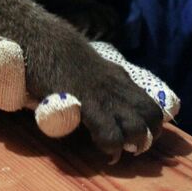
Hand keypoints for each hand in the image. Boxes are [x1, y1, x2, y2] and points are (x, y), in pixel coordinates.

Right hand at [0, 39, 179, 162]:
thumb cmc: (56, 53)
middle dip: (148, 136)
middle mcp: (117, 85)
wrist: (40, 38)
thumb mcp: (87, 65)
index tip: (138, 136)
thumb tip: (100, 100)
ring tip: (120, 151)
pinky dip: (111, 147)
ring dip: (133, 143)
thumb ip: (98, 81)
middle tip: (133, 147)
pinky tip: (104, 152)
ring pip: (137, 127)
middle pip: (151, 115)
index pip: (149, 103)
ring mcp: (104, 95)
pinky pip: (110, 134)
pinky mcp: (87, 104)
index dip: (150, 124)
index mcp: (117, 76)